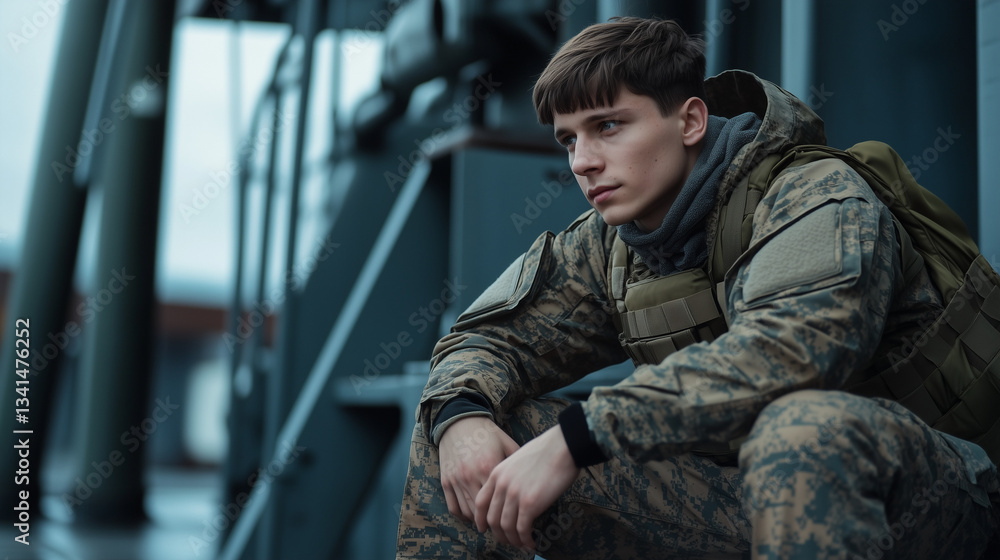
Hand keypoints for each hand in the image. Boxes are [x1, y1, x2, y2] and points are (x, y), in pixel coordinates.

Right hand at [438, 416, 519, 521]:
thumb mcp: (506, 443)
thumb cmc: (486, 432)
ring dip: (479, 522)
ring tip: (490, 525)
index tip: (518, 519)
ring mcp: (457, 480)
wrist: (458, 421)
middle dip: (495, 522)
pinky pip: (454, 507)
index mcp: (489, 467)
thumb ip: (518, 461)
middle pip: (484, 511)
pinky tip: (473, 517)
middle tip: (504, 529)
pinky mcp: (446, 481)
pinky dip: (463, 516)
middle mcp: (471, 476)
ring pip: (468, 512)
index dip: (509, 512)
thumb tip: (534, 477)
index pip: (500, 500)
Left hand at [475, 425, 580, 548]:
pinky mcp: (529, 503)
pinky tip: (531, 543)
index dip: (480, 519)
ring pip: (506, 527)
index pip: (480, 502)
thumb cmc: (546, 451)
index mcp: (497, 473)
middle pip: (492, 519)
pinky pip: (522, 529)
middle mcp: (502, 485)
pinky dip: (525, 539)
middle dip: (498, 534)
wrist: (562, 446)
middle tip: (507, 540)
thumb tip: (513, 495)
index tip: (484, 528)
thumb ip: (509, 476)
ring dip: (513, 539)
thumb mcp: (517, 459)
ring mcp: (514, 495)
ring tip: (521, 544)